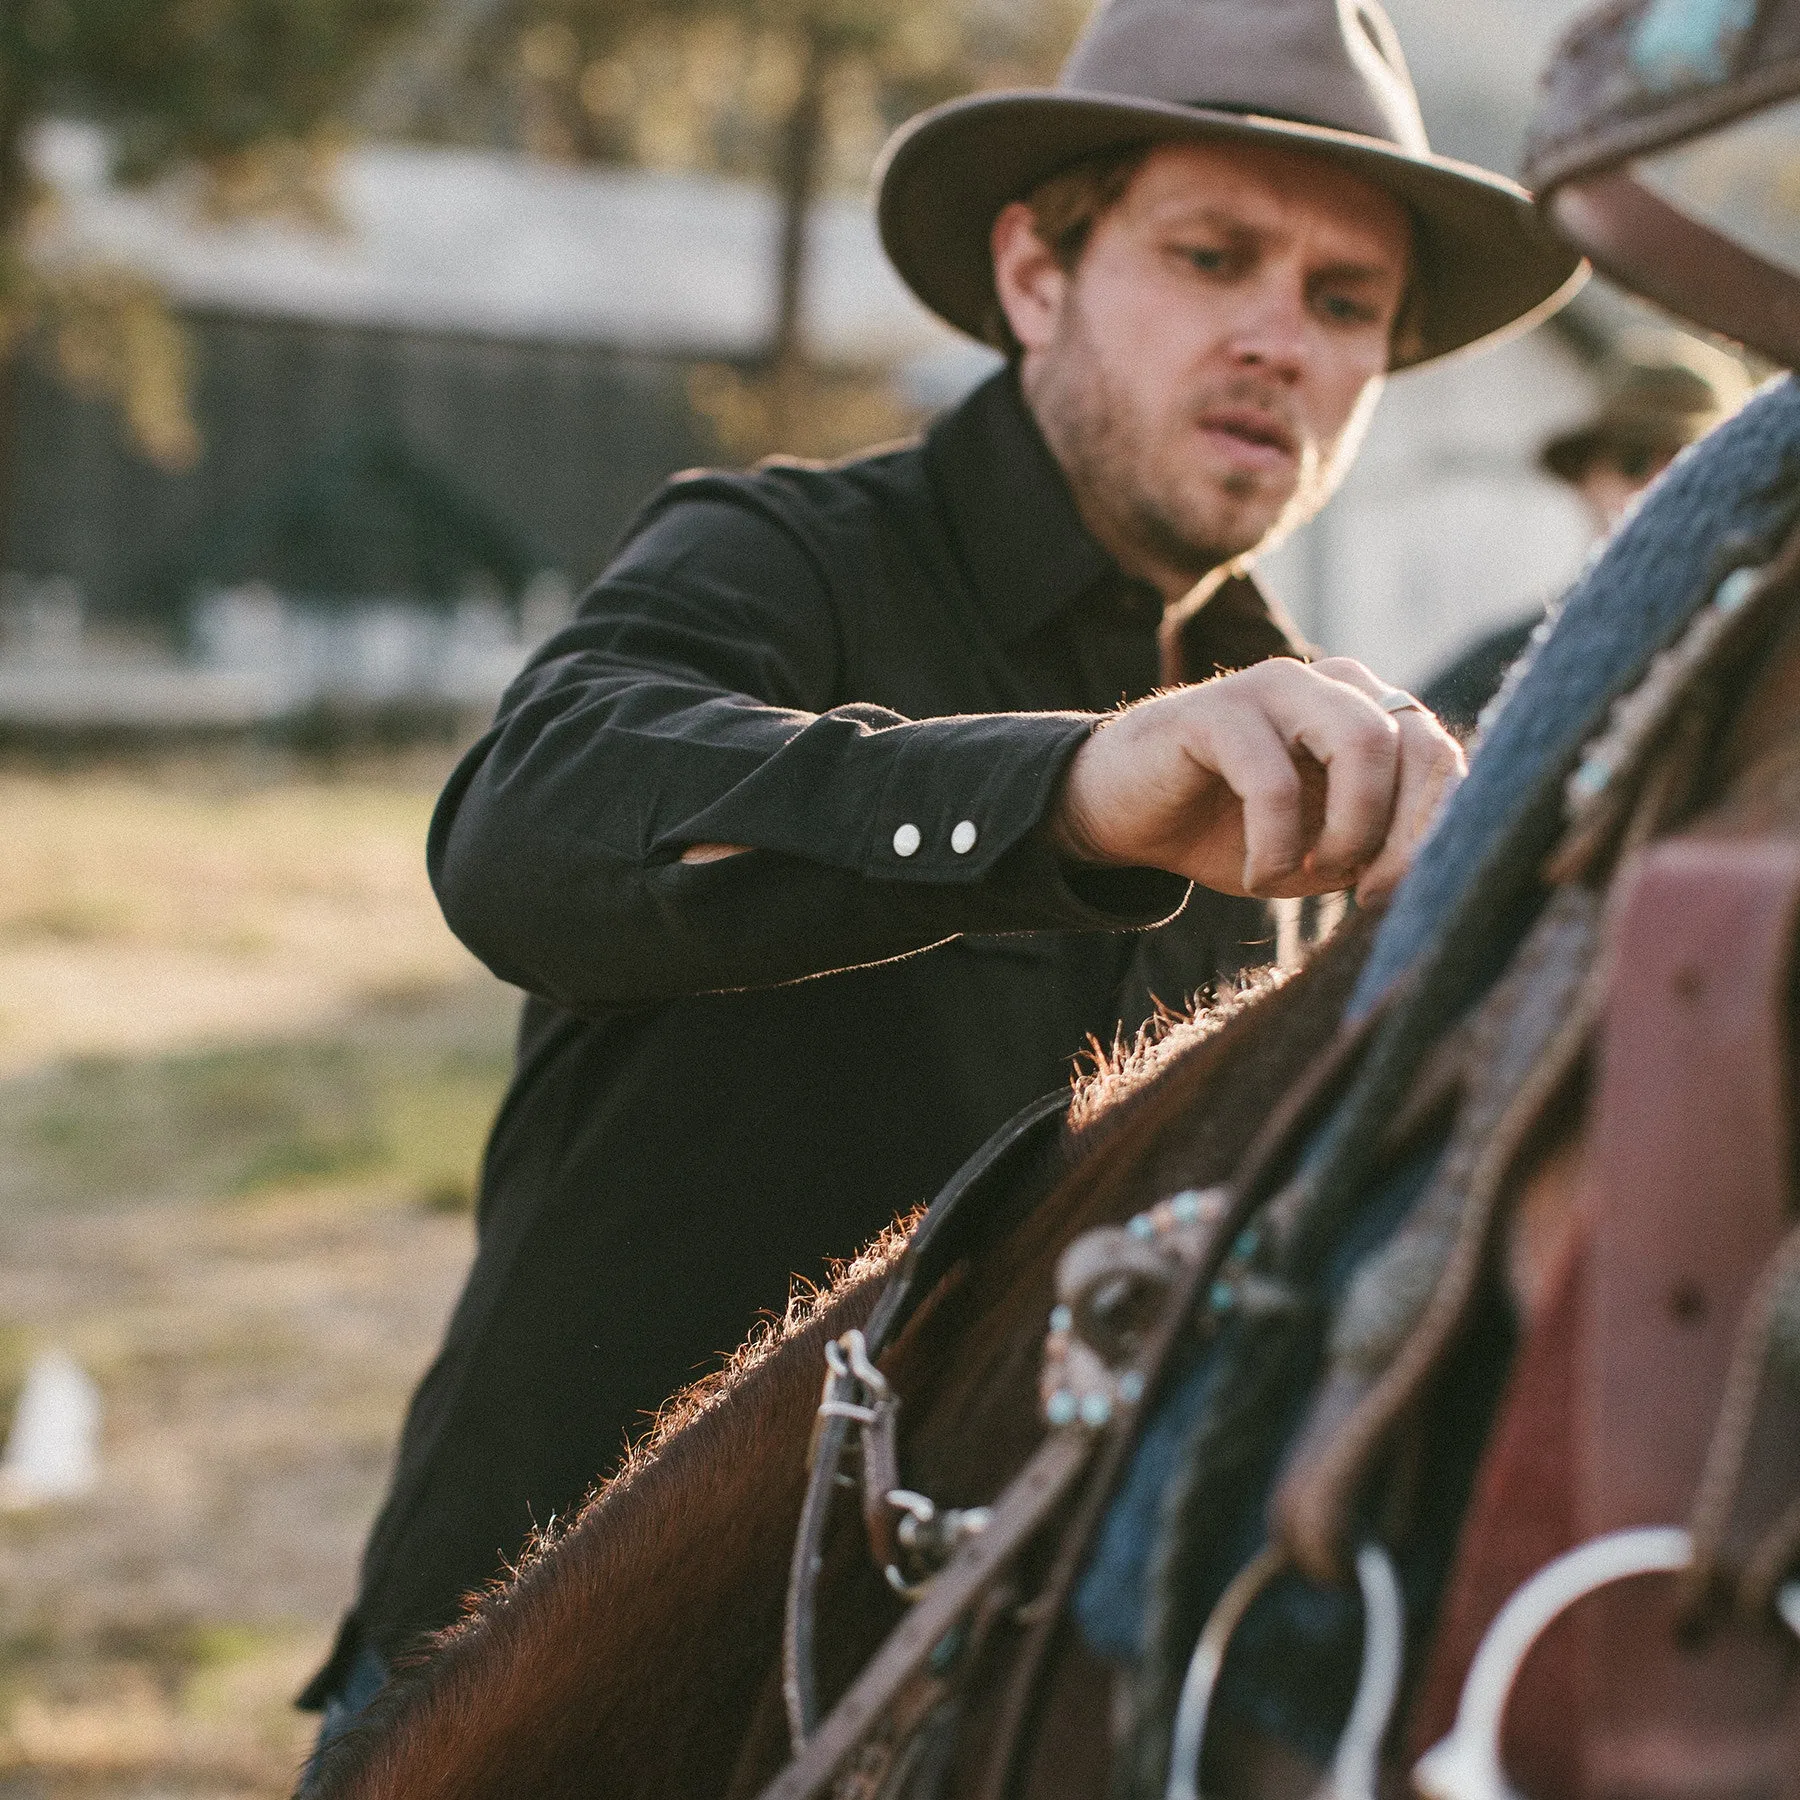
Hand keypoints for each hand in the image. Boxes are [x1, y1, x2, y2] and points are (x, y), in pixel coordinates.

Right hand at [1047, 657, 1464, 904]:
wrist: (1124, 815)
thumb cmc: (1226, 832)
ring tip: (1305, 876)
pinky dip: (1275, 846)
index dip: (1435, 829)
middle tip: (1363, 894)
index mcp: (1365, 712)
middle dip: (1402, 836)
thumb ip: (1375, 849)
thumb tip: (1435, 877)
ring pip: (1360, 743)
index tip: (1393, 894)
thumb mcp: (1317, 850)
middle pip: (1414, 743)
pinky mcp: (1216, 710)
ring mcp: (1274, 686)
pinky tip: (1256, 875)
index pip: (1439, 754)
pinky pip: (1273, 781)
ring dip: (1347, 831)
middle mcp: (1331, 683)